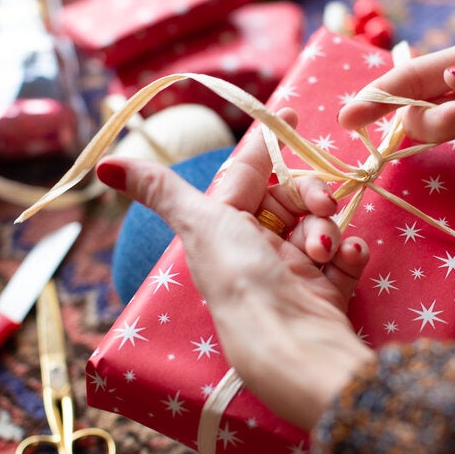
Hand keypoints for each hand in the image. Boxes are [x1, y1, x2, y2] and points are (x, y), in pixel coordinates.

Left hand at [96, 110, 374, 430]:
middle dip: (309, 197)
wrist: (287, 341)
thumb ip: (158, 188)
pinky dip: (350, 253)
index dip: (267, 143)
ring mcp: (295, 271)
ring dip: (327, 229)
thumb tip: (104, 164)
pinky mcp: (326, 291)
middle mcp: (258, 247)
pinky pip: (345, 256)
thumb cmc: (239, 277)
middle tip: (319, 208)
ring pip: (321, 223)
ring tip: (323, 252)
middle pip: (292, 197)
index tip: (290, 113)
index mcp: (226, 227)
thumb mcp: (198, 222)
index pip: (249, 173)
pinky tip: (348, 258)